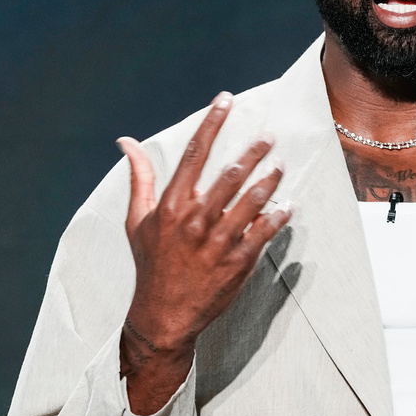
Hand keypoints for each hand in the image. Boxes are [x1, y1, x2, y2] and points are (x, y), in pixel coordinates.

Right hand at [116, 91, 291, 412]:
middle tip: (270, 135)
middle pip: (230, 174)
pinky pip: (263, 232)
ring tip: (282, 164)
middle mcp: (195, 220)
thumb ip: (139, 178)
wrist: (162, 316)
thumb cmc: (152, 263)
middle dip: (253, 150)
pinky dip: (278, 216)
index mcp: (171, 205)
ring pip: (251, 201)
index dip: (212, 122)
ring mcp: (217, 242)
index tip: (226, 99)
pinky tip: (289, 204)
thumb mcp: (137, 220)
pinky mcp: (237, 262)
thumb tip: (126, 142)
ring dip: (270, 179)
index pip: (194, 154)